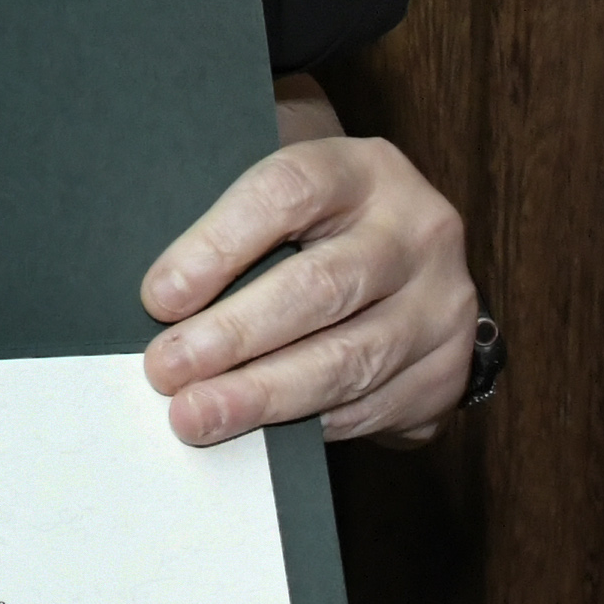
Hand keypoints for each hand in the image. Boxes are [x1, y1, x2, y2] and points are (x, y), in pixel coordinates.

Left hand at [136, 77, 477, 446]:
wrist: (413, 266)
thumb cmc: (320, 229)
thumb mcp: (288, 202)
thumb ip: (233, 232)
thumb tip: (156, 301)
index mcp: (364, 169)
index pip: (289, 192)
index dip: (219, 244)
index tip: (160, 295)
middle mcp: (418, 230)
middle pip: (321, 286)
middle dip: (235, 336)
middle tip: (167, 369)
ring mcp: (443, 304)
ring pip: (349, 360)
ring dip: (263, 395)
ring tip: (198, 414)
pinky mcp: (447, 371)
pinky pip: (371, 407)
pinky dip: (306, 424)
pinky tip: (259, 434)